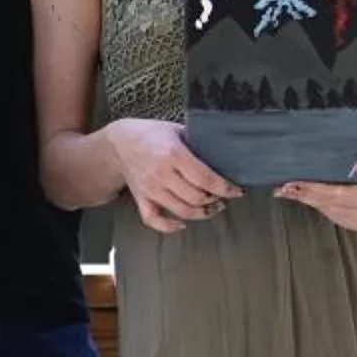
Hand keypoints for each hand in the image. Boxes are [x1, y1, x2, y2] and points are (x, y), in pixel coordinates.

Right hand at [110, 117, 239, 233]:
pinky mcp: (141, 199)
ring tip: (211, 207)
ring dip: (200, 213)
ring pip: (181, 211)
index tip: (236, 191)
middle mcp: (162, 174)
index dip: (224, 188)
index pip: (205, 178)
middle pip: (196, 198)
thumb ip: (198, 143)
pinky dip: (169, 226)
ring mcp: (150, 189)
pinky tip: (182, 223)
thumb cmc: (152, 134)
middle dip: (215, 201)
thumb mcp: (176, 130)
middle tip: (223, 198)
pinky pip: (154, 220)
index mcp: (173, 154)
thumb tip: (225, 155)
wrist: (120, 143)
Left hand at [279, 177, 356, 231]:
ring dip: (304, 197)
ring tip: (285, 187)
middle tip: (282, 185)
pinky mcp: (353, 224)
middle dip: (303, 194)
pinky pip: (328, 211)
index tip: (295, 183)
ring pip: (325, 208)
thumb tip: (324, 148)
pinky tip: (298, 193)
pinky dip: (313, 201)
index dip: (315, 189)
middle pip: (328, 203)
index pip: (339, 193)